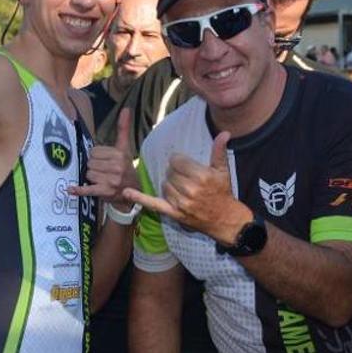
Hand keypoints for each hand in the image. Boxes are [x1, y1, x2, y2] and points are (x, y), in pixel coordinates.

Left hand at [71, 109, 137, 205]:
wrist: (135, 190)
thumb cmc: (126, 166)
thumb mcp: (125, 147)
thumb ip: (123, 128)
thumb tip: (126, 108)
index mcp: (119, 154)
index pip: (94, 152)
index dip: (95, 156)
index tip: (103, 160)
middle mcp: (116, 167)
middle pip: (90, 163)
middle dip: (93, 166)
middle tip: (102, 171)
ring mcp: (111, 180)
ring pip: (87, 174)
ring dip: (90, 177)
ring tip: (100, 179)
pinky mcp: (105, 192)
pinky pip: (88, 189)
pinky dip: (79, 190)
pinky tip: (70, 189)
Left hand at [124, 130, 252, 244]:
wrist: (225, 220)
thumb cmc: (223, 193)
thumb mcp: (223, 171)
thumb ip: (219, 151)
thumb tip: (224, 133)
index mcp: (201, 176)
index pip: (177, 161)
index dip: (179, 162)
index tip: (185, 166)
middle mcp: (190, 189)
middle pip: (170, 173)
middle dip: (176, 173)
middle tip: (186, 179)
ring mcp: (181, 203)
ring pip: (164, 185)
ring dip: (169, 184)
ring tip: (182, 188)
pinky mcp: (174, 213)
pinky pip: (154, 204)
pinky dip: (139, 198)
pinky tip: (126, 192)